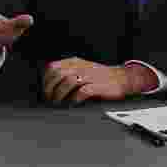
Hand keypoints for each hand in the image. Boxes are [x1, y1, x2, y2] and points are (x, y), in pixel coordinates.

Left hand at [43, 58, 157, 104]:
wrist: (122, 78)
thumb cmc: (99, 77)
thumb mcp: (81, 69)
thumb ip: (67, 73)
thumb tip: (49, 86)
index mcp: (74, 62)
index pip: (53, 67)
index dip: (45, 80)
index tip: (44, 91)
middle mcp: (80, 66)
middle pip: (58, 74)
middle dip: (50, 89)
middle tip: (48, 99)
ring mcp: (90, 75)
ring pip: (68, 82)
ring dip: (60, 94)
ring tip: (57, 103)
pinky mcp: (98, 85)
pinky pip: (82, 91)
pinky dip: (74, 99)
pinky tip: (71, 104)